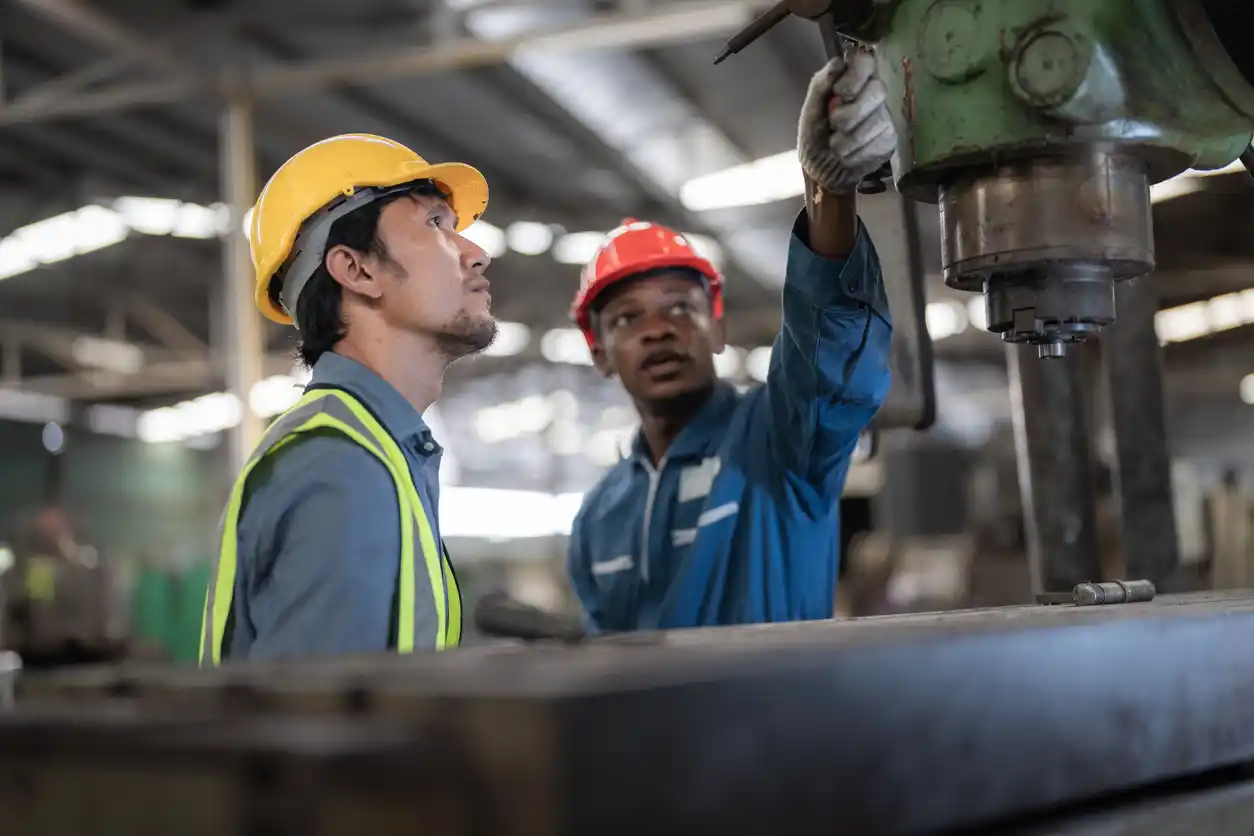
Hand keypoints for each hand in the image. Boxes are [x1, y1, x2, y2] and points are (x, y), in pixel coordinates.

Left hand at [798, 50, 896, 194]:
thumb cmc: (814, 135)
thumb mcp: (810, 110)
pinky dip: (857, 154)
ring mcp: (885, 116)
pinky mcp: (890, 139)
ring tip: (836, 146)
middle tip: (834, 126)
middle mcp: (873, 93)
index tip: (839, 94)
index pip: (865, 61)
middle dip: (851, 114)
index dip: (855, 77)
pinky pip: (880, 143)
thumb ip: (821, 85)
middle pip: (877, 90)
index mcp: (852, 80)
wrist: (821, 170)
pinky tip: (848, 156)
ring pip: (878, 120)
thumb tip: (837, 64)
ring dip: (850, 139)